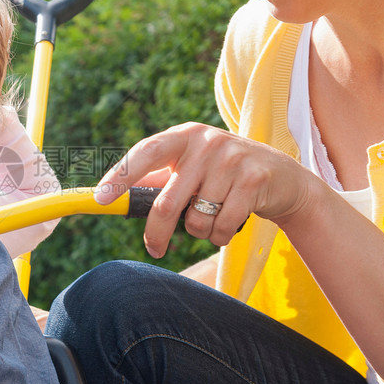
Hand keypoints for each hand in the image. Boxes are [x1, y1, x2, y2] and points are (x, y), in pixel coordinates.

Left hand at [95, 122, 312, 256]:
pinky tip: (229, 223)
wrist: (283, 179)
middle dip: (156, 233)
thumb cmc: (223, 175)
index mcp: (184, 135)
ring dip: (199, 232)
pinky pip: (221, 227)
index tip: (101, 198)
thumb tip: (114, 199)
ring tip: (212, 219)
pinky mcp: (254, 181)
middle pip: (167, 202)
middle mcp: (207, 142)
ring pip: (196, 220)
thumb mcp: (192, 168)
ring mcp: (232, 160)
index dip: (120, 176)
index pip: (145, 153)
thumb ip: (159, 179)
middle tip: (154, 248)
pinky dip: (220, 236)